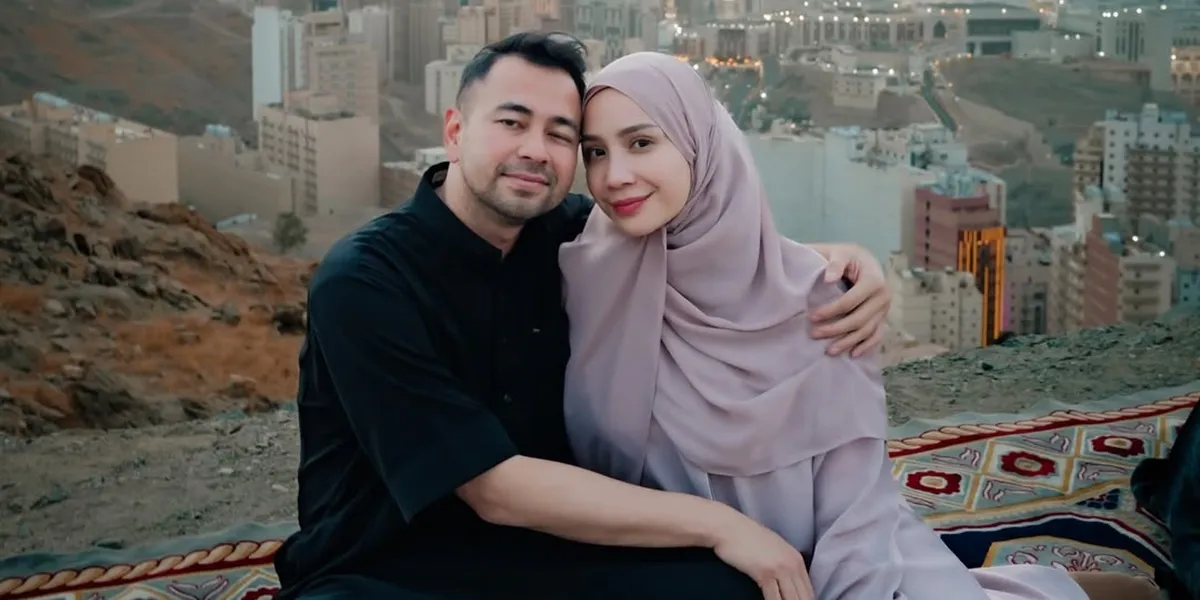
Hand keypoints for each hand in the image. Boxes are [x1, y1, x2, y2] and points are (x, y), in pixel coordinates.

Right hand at [712, 514, 814, 599]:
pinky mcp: (765, 574)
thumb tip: (788, 580)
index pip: (809, 590)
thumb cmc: (746, 537)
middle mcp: (792, 564)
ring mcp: (780, 569)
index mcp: (796, 559)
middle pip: (803, 596)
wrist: (728, 527)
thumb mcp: (773, 548)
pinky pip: (774, 599)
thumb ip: (784, 563)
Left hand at [808, 243, 889, 357]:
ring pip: (867, 330)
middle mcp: (883, 297)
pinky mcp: (882, 317)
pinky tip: (853, 354)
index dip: (831, 311)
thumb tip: (829, 279)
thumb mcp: (841, 253)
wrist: (863, 259)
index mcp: (874, 280)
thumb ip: (835, 264)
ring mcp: (884, 309)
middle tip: (814, 334)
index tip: (812, 317)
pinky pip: (877, 335)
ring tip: (829, 351)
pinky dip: (867, 346)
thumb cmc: (848, 256)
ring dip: (848, 342)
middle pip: (858, 319)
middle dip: (836, 329)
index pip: (850, 302)